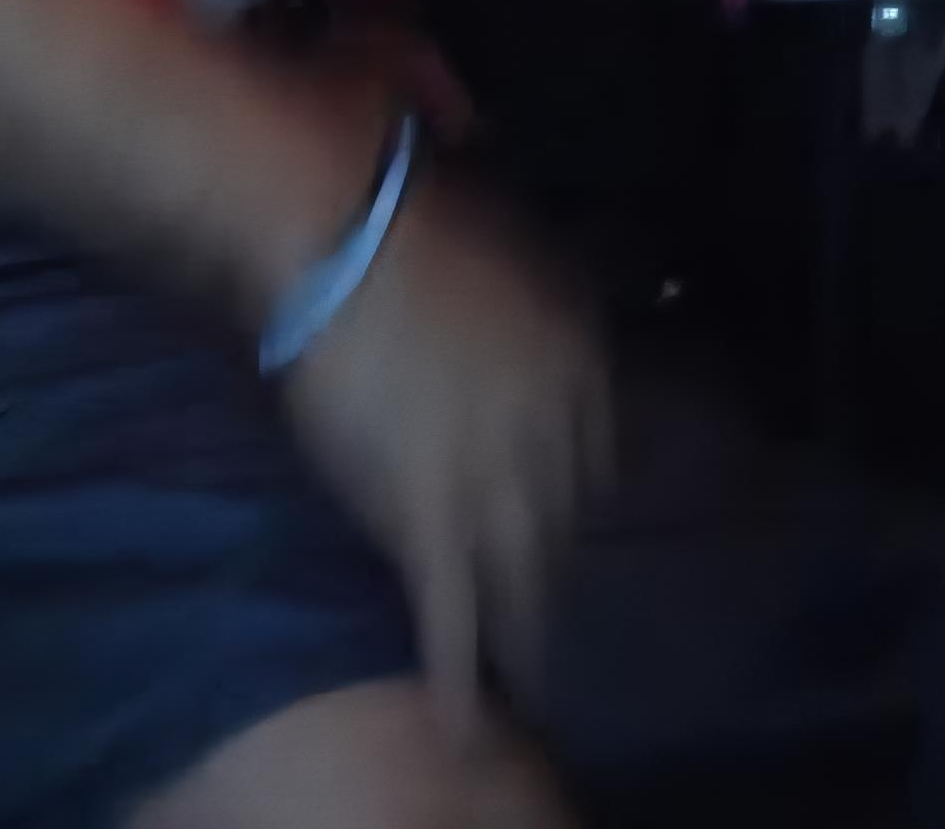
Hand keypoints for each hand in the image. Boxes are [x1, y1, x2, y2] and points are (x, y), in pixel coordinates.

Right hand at [272, 170, 609, 738]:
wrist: (351, 235)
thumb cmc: (415, 221)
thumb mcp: (510, 244)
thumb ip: (529, 289)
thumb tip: (531, 291)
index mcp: (582, 357)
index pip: (593, 451)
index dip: (567, 487)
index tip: (551, 510)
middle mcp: (559, 427)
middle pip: (565, 519)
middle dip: (550, 559)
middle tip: (537, 599)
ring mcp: (500, 478)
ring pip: (523, 579)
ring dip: (523, 634)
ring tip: (524, 683)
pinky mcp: (433, 519)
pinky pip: (453, 612)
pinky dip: (458, 674)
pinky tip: (461, 722)